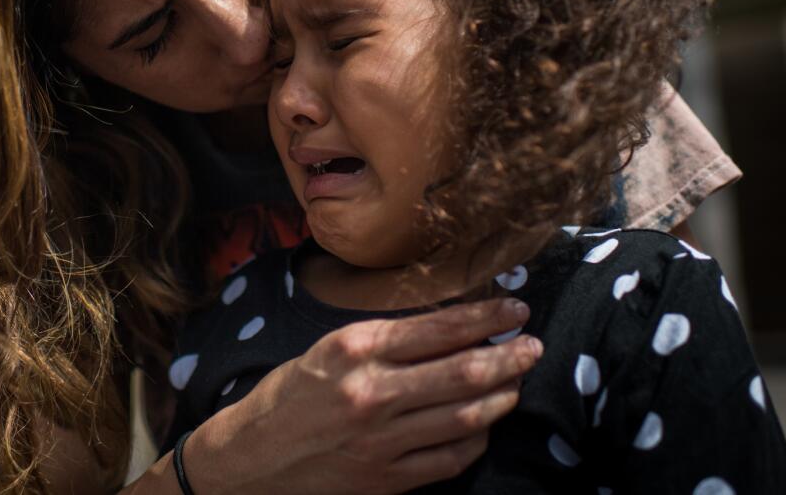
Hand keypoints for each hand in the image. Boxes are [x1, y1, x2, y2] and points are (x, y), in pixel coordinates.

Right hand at [183, 297, 539, 493]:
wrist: (253, 458)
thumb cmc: (290, 394)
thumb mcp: (330, 349)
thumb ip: (386, 340)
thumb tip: (451, 328)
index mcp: (355, 349)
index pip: (439, 328)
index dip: (486, 318)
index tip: (514, 308)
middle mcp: (372, 393)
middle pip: (463, 372)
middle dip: (509, 356)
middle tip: (532, 345)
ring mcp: (382, 441)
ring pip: (466, 417)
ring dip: (502, 397)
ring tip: (516, 382)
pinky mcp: (388, 479)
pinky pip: (451, 459)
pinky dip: (476, 439)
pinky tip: (484, 424)